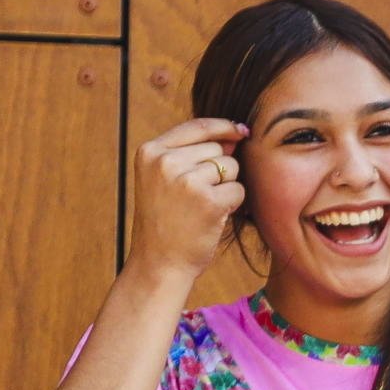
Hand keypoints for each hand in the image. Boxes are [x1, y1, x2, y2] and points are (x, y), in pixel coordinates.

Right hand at [128, 117, 246, 284]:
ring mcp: (186, 180)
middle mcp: (165, 162)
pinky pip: (238, 189)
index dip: (223, 126)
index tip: (240, 130)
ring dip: (225, 187)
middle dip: (219, 170)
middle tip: (197, 198)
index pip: (196, 126)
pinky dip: (233, 204)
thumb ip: (193, 153)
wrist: (159, 263)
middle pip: (217, 149)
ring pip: (230, 168)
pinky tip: (212, 218)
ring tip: (201, 208)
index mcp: (149, 151)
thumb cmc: (165, 222)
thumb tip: (233, 134)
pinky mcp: (208, 201)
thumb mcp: (164, 180)